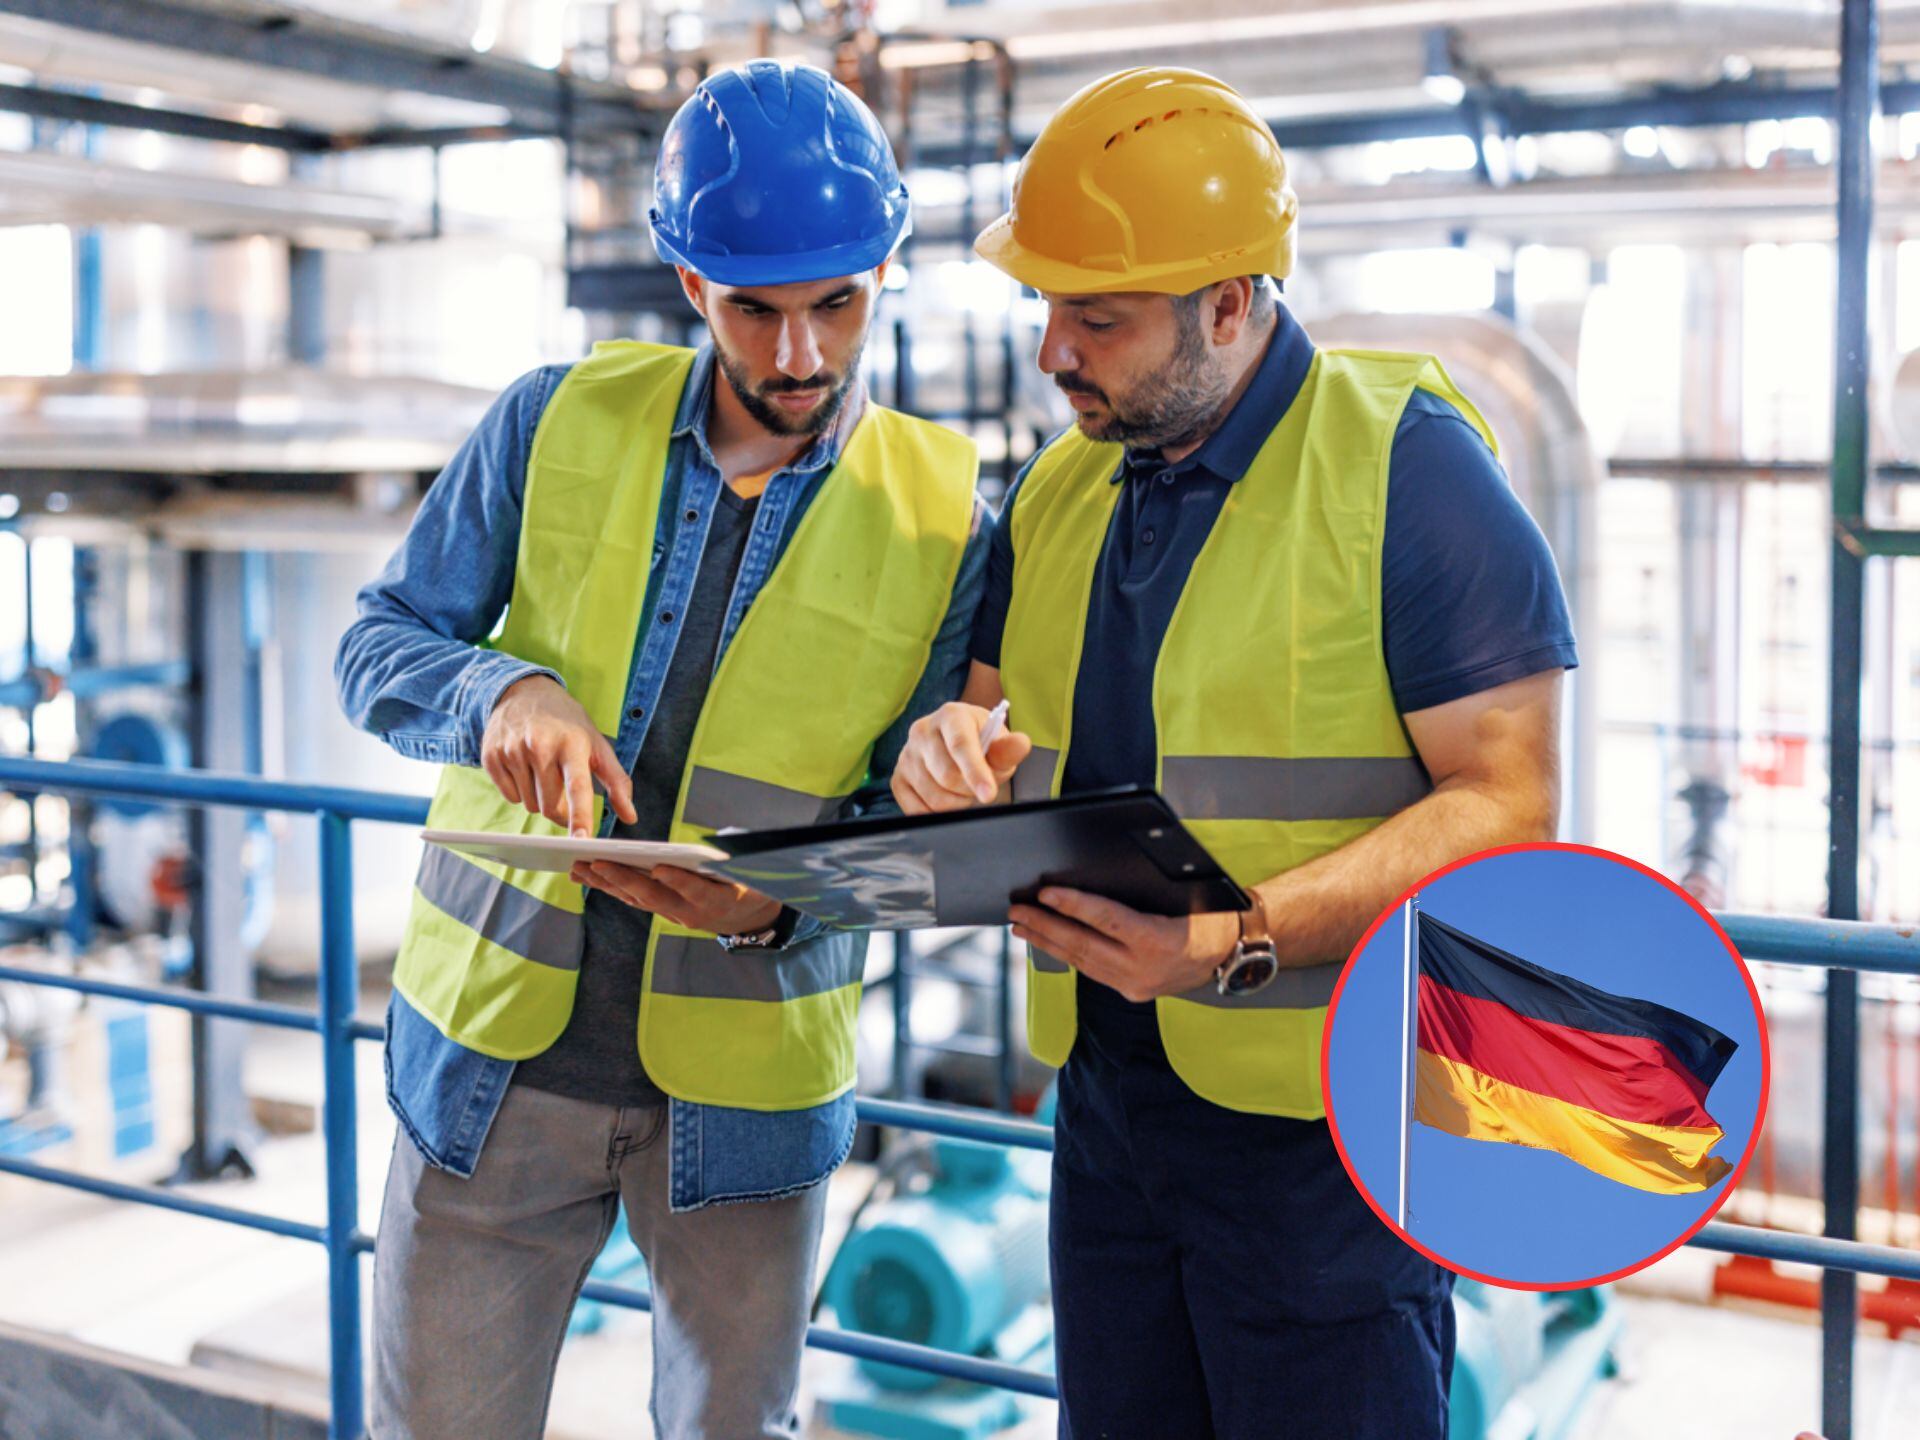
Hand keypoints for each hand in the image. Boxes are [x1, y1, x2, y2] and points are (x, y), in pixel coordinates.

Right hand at [481, 674, 637, 836]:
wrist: (524, 692)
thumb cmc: (567, 723)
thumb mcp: (597, 744)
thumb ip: (616, 781)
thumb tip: (631, 816)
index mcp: (571, 743)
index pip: (577, 788)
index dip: (580, 816)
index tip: (582, 839)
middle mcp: (540, 746)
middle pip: (550, 807)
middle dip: (560, 809)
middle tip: (563, 787)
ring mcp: (512, 751)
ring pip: (530, 805)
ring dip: (540, 799)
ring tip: (543, 770)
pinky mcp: (491, 756)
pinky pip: (510, 797)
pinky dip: (520, 792)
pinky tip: (524, 768)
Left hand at [571, 861, 781, 935]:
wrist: (750, 918)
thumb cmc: (754, 885)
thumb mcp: (758, 874)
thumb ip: (740, 859)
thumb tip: (724, 839)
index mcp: (719, 900)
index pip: (695, 890)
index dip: (678, 881)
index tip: (659, 868)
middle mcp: (693, 912)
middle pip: (654, 896)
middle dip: (624, 879)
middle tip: (597, 864)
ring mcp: (676, 915)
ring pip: (637, 899)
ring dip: (607, 884)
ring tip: (579, 868)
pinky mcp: (664, 911)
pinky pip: (635, 900)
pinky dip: (612, 887)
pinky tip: (589, 876)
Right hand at [892, 701, 1033, 813]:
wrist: (957, 744)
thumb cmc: (981, 742)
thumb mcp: (999, 741)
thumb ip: (1009, 747)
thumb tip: (1021, 745)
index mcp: (950, 715)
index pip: (960, 745)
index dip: (975, 772)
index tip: (988, 794)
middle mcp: (922, 731)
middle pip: (947, 776)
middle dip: (971, 789)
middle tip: (981, 785)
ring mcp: (906, 755)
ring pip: (934, 797)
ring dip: (958, 803)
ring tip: (965, 789)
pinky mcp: (898, 779)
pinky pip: (917, 810)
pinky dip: (938, 814)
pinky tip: (948, 800)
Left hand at [1008, 887, 1239, 1002]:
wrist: (1235, 953)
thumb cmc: (1212, 915)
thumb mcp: (1186, 896)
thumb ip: (1143, 891)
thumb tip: (1093, 874)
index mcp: (1158, 941)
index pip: (1105, 920)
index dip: (1072, 905)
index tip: (1043, 894)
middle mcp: (1144, 969)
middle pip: (1083, 944)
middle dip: (1044, 926)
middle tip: (1016, 911)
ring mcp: (1136, 985)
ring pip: (1082, 962)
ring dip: (1048, 942)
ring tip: (1021, 927)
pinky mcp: (1132, 993)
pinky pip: (1093, 971)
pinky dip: (1068, 954)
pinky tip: (1050, 943)